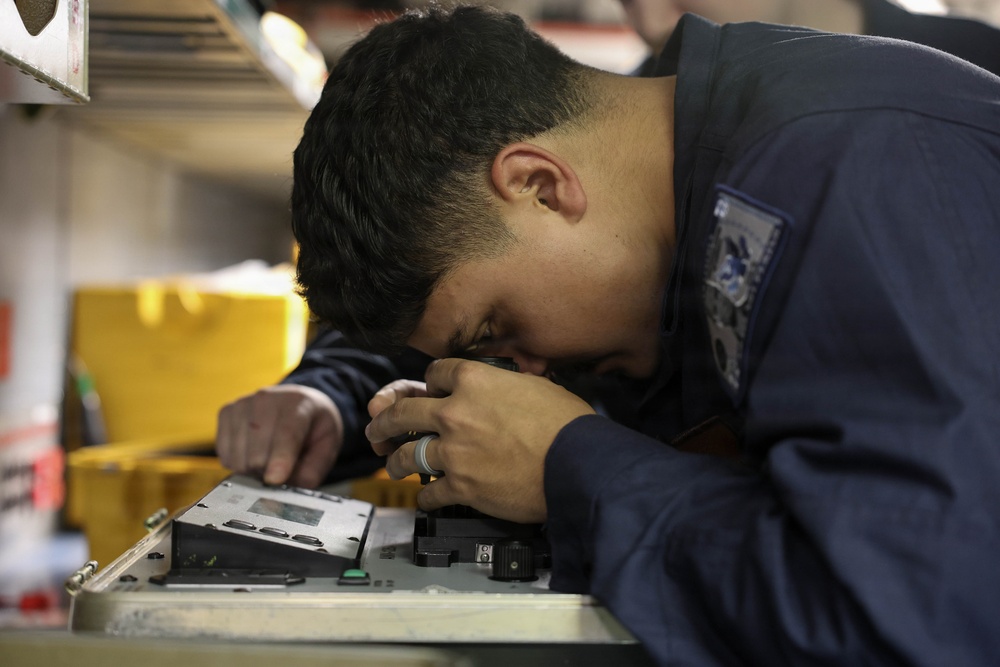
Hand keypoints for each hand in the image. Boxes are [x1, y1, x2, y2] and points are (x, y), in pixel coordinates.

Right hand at [216, 384, 343, 487]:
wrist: (297, 403)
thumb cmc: (312, 428)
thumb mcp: (327, 448)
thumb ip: (312, 470)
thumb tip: (286, 487)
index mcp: (299, 404)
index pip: (287, 433)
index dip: (281, 458)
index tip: (275, 479)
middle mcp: (267, 399)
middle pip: (258, 453)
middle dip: (268, 473)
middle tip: (281, 470)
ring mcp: (243, 404)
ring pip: (238, 458)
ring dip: (252, 471)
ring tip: (268, 459)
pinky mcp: (226, 412)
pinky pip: (225, 455)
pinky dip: (238, 463)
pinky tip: (252, 453)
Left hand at [365, 358, 594, 522]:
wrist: (578, 464)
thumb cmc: (567, 425)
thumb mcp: (537, 385)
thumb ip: (507, 385)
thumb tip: (501, 390)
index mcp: (475, 380)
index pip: (435, 372)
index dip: (429, 381)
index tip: (427, 390)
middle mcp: (456, 412)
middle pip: (403, 411)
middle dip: (385, 418)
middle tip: (377, 425)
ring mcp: (454, 451)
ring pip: (406, 453)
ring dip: (394, 460)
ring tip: (391, 464)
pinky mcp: (461, 486)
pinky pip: (429, 493)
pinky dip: (425, 497)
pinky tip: (426, 497)